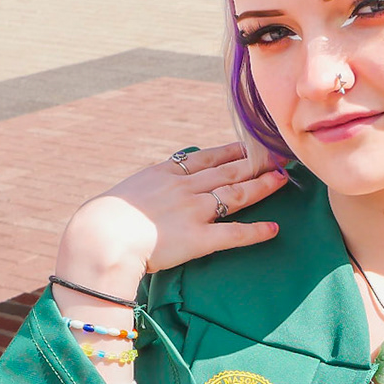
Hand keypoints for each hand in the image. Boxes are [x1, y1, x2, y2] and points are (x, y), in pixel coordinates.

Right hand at [58, 142, 290, 293]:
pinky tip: (273, 229)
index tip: (249, 144)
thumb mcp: (128, 192)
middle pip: (228, 171)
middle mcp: (184, 188)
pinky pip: (233, 234)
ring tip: (282, 180)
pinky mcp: (198, 239)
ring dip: (261, 186)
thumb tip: (152, 190)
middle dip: (255, 162)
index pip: (206, 157)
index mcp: (166, 174)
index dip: (231, 150)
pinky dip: (255, 232)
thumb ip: (148, 188)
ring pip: (235, 194)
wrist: (101, 235)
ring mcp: (193, 212)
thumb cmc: (105, 219)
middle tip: (278, 156)